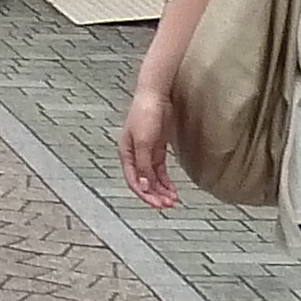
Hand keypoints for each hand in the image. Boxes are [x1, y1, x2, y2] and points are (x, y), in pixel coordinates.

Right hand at [119, 83, 179, 210]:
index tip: (157, 204)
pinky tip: (173, 189)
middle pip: (144, 181)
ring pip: (153, 178)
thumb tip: (144, 186)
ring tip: (173, 200)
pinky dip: (166, 181)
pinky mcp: (157, 149)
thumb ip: (144, 165)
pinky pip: (160, 170)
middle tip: (168, 205)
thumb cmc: (145, 114)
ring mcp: (146, 152)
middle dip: (155, 194)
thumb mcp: (144, 142)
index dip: (145, 194)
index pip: (134, 180)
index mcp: (126, 153)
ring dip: (162, 190)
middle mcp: (135, 155)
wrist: (156, 95)